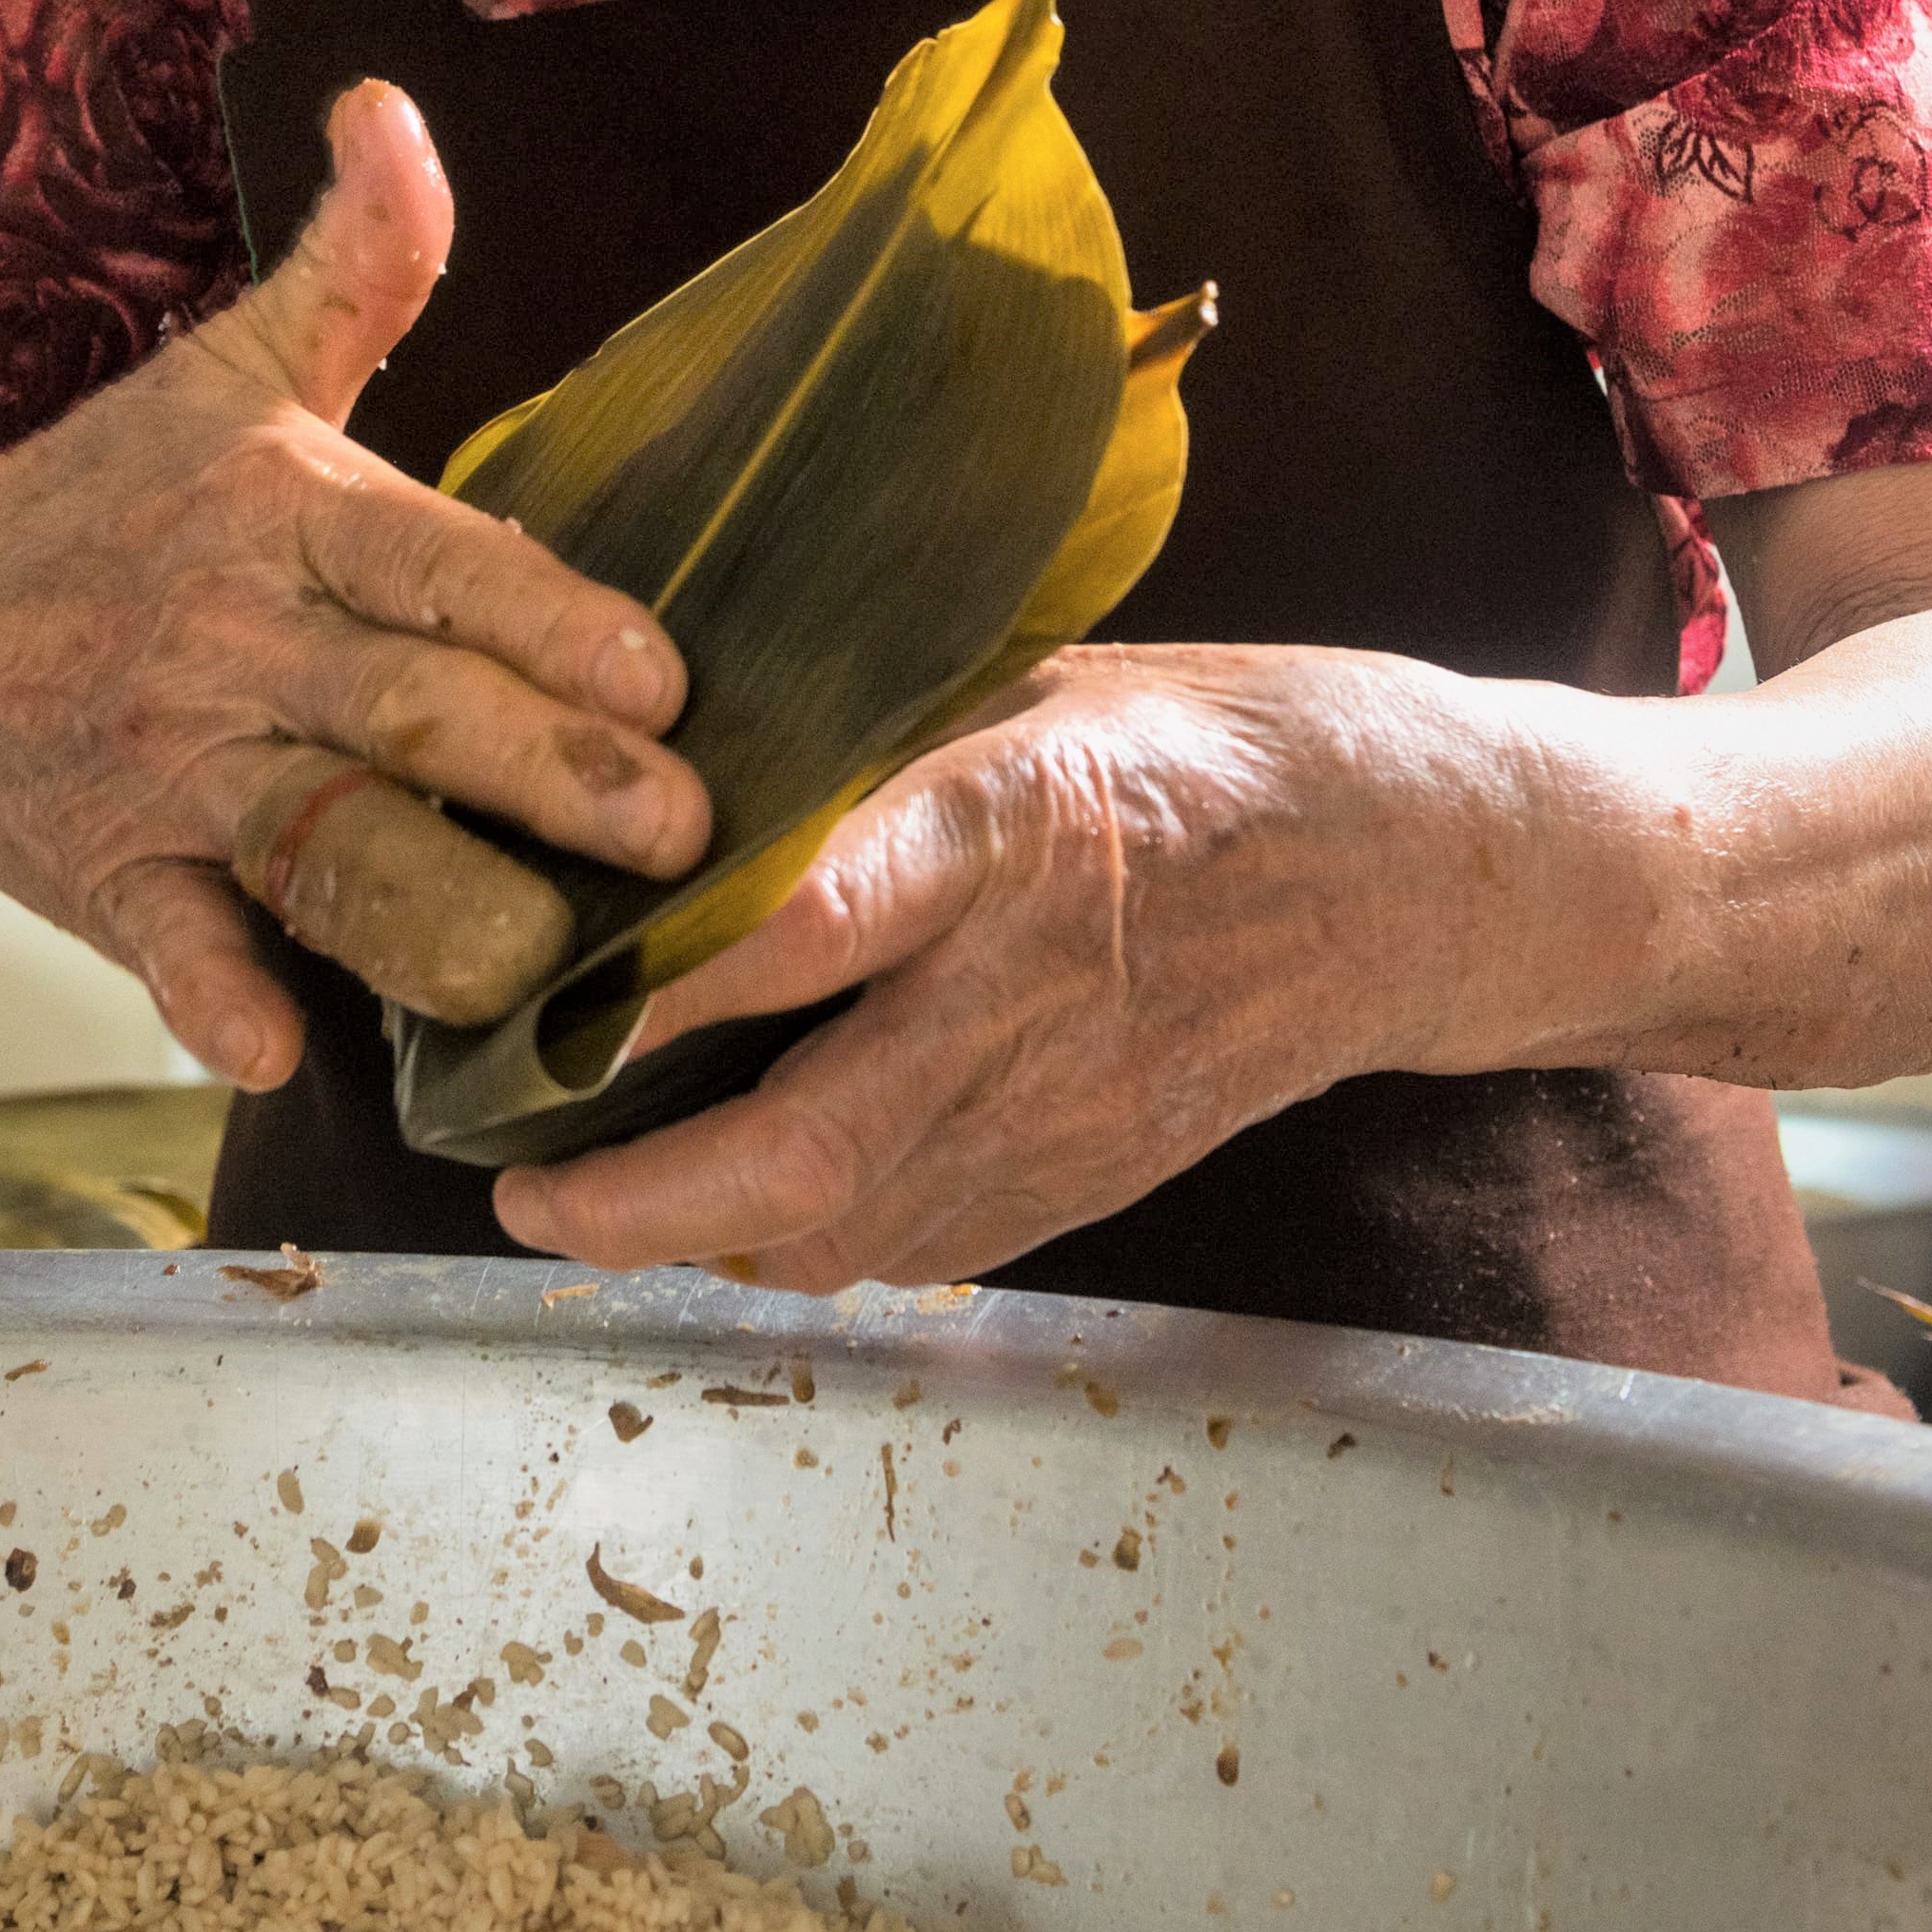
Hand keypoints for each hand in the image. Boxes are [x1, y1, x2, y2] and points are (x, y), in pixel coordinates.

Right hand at [0, 79, 704, 1086]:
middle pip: (405, 713)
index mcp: (278, 512)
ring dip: (426, 910)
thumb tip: (397, 108)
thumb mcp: (223, 372)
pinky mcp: (103, 874)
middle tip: (679, 834)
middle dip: (546, 776)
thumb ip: (354, 264)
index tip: (663, 678)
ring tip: (539, 969)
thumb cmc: (95, 507)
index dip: (547, 621)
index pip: (434, 567)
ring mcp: (166, 765)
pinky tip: (269, 1048)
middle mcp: (232, 641)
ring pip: (317, 845)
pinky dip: (208, 994)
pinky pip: (164, 943)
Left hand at [487, 643, 1580, 1287]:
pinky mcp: (1097, 1181)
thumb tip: (661, 763)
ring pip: (849, 1228)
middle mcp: (1029, 991)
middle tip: (521, 1183)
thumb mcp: (1029, 687)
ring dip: (701, 1234)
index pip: (805, 923)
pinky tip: (738, 1198)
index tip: (530, 1009)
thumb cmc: (1200, 742)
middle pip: (809, 1147)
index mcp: (1011, 826)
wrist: (1410, 869)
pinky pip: (919, 1243)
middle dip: (637, 1196)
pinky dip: (808, 1237)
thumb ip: (863, 750)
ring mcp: (1069, 1110)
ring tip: (586, 1193)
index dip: (655, 987)